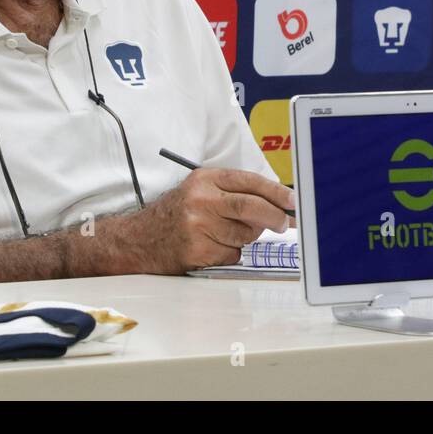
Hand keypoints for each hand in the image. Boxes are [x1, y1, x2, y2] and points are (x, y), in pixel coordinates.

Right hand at [130, 168, 293, 273]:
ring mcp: (197, 226)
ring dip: (245, 237)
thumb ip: (235, 193)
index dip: (277, 192)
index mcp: (205, 179)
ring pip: (244, 234)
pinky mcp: (197, 250)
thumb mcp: (201, 191)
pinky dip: (230, 253)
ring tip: (224, 233)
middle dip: (274, 216)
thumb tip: (277, 206)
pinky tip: (212, 247)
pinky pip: (231, 254)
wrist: (138, 239)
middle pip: (251, 207)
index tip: (294, 201)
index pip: (250, 182)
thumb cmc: (177, 214)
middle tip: (285, 223)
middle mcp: (201, 199)